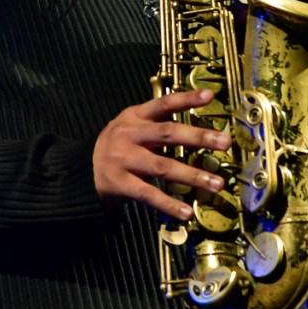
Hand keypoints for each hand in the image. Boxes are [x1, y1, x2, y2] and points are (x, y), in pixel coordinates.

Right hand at [93, 89, 231, 219]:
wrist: (81, 171)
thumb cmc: (118, 146)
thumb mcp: (132, 127)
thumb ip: (158, 126)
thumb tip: (200, 130)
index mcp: (134, 116)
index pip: (163, 104)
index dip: (185, 99)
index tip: (209, 96)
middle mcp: (129, 134)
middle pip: (167, 133)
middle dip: (198, 137)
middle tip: (225, 142)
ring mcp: (124, 159)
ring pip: (163, 166)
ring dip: (192, 175)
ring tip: (217, 183)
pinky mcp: (120, 184)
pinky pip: (148, 194)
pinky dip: (169, 204)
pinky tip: (187, 212)